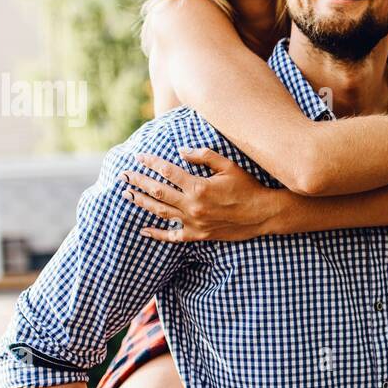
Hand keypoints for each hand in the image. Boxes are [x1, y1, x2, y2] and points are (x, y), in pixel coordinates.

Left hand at [122, 148, 282, 242]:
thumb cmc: (247, 187)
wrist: (263, 214)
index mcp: (199, 186)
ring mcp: (194, 223)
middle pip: (158, 191)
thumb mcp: (228, 166)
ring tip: (128, 194)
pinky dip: (156, 234)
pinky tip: (143, 229)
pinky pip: (173, 236)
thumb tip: (180, 151)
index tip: (138, 157)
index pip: (167, 171)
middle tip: (124, 175)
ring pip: (160, 212)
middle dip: (138, 181)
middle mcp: (193, 206)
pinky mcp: (198, 235)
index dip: (150, 163)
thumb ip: (203, 156)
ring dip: (142, 202)